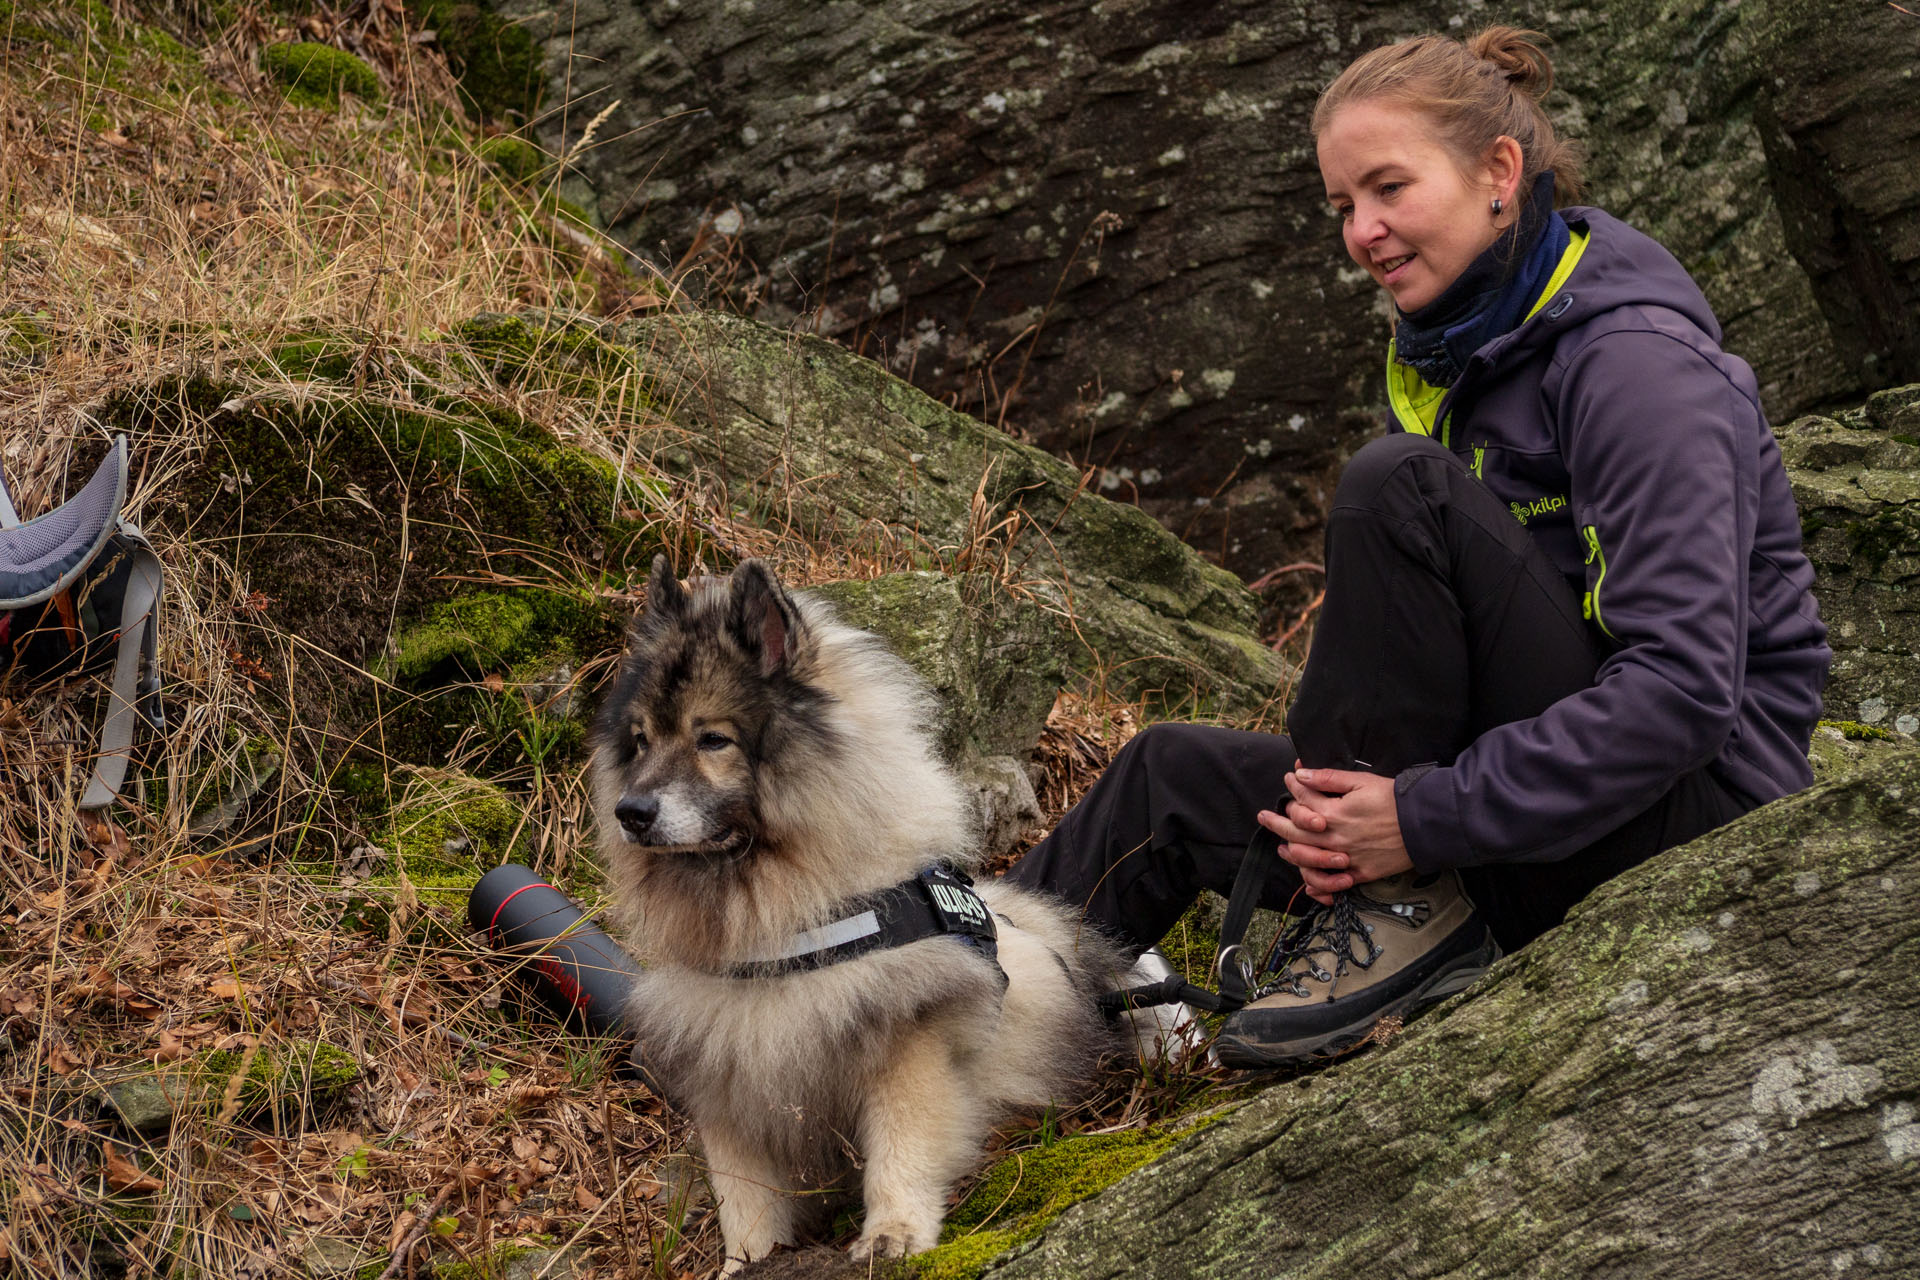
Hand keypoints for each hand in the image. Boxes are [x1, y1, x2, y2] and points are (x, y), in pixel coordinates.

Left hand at [1257, 767, 1413, 903]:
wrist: (1424, 825)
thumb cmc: (1395, 799)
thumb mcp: (1361, 781)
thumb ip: (1328, 779)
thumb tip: (1301, 773)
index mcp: (1334, 813)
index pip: (1302, 800)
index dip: (1294, 786)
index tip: (1290, 778)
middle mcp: (1334, 838)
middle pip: (1295, 832)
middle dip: (1276, 822)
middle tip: (1263, 816)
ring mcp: (1345, 858)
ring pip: (1307, 859)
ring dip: (1290, 852)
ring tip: (1280, 846)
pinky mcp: (1359, 873)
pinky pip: (1331, 883)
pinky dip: (1316, 883)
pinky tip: (1307, 878)